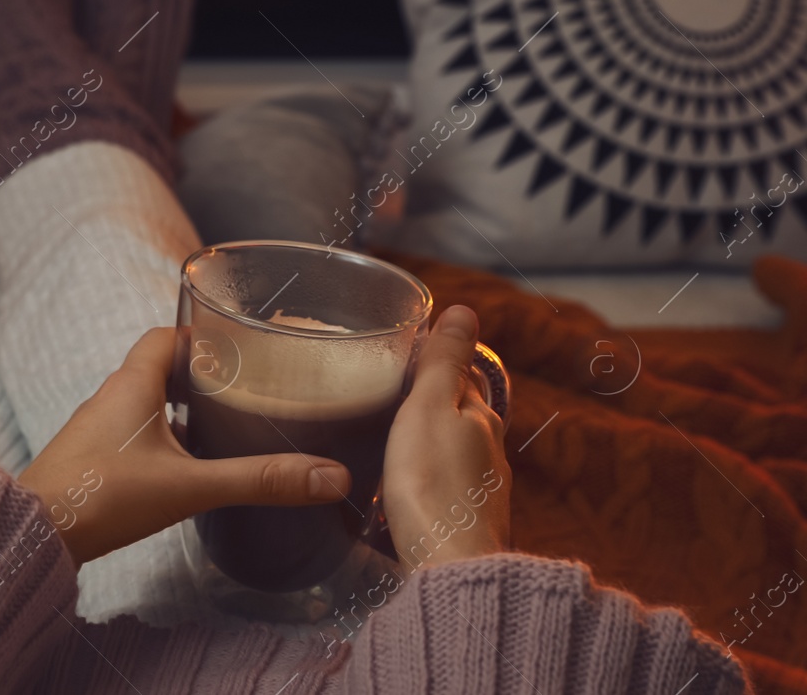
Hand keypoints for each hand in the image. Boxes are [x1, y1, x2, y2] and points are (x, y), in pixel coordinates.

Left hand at [18, 327, 352, 565]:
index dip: (202, 336)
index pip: (167, 336)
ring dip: (180, 410)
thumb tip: (331, 478)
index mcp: (133, 383)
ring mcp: (96, 429)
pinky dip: (160, 439)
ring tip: (224, 430)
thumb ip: (258, 480)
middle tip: (245, 392)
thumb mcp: (191, 486)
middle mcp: (111, 397)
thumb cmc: (103, 497)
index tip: (240, 350)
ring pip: (145, 404)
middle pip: (160, 369)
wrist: (36, 533)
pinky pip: (131, 434)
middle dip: (201, 377)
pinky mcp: (89, 459)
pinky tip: (183, 468)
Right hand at [382, 305, 510, 569]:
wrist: (450, 569)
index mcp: (482, 418)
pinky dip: (428, 479)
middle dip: (431, 405)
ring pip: (454, 453)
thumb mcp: (430, 408)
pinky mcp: (465, 524)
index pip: (464, 377)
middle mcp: (490, 453)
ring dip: (429, 444)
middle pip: (461, 417)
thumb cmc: (433, 484)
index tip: (405, 358)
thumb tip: (465, 308)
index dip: (437, 365)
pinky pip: (446, 487)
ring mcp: (481, 492)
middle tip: (388, 396)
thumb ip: (445, 361)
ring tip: (390, 440)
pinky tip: (404, 488)